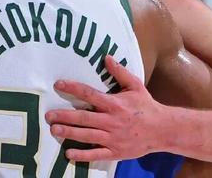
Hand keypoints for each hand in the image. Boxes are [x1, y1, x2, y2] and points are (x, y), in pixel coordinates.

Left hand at [45, 55, 168, 161]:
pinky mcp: (115, 152)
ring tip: (54, 130)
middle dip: (64, 116)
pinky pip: (96, 154)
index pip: (90, 94)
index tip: (58, 85)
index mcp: (114, 104)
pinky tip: (69, 154)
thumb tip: (106, 57)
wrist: (162, 130)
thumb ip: (120, 72)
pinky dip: (83, 155)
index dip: (73, 88)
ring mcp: (113, 138)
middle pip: (84, 118)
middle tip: (48, 115)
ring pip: (87, 136)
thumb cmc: (146, 106)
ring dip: (69, 133)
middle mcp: (111, 121)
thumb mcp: (135, 85)